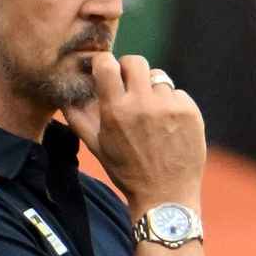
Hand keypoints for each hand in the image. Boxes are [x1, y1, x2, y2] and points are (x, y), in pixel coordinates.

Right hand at [62, 54, 205, 215]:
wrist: (166, 194)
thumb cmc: (127, 172)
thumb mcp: (97, 147)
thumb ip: (78, 117)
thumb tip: (65, 93)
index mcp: (115, 110)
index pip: (106, 64)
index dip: (105, 63)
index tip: (107, 69)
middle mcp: (143, 104)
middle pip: (136, 62)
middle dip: (130, 70)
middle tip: (130, 85)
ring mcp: (169, 106)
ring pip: (159, 79)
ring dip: (153, 91)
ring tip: (152, 116)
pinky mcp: (190, 111)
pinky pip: (178, 93)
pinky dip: (172, 104)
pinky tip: (170, 125)